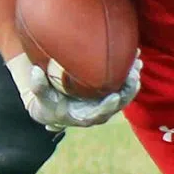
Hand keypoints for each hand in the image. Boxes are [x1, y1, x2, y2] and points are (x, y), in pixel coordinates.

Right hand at [7, 52, 139, 128]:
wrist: (55, 105)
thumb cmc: (47, 102)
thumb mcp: (40, 97)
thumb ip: (38, 86)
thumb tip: (35, 71)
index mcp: (84, 116)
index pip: (99, 114)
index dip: (108, 107)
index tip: (114, 97)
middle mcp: (100, 112)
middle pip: (119, 103)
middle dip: (128, 89)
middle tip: (133, 74)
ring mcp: (107, 103)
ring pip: (126, 93)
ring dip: (133, 78)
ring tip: (138, 61)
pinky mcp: (111, 92)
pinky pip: (124, 84)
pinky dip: (130, 72)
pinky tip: (135, 57)